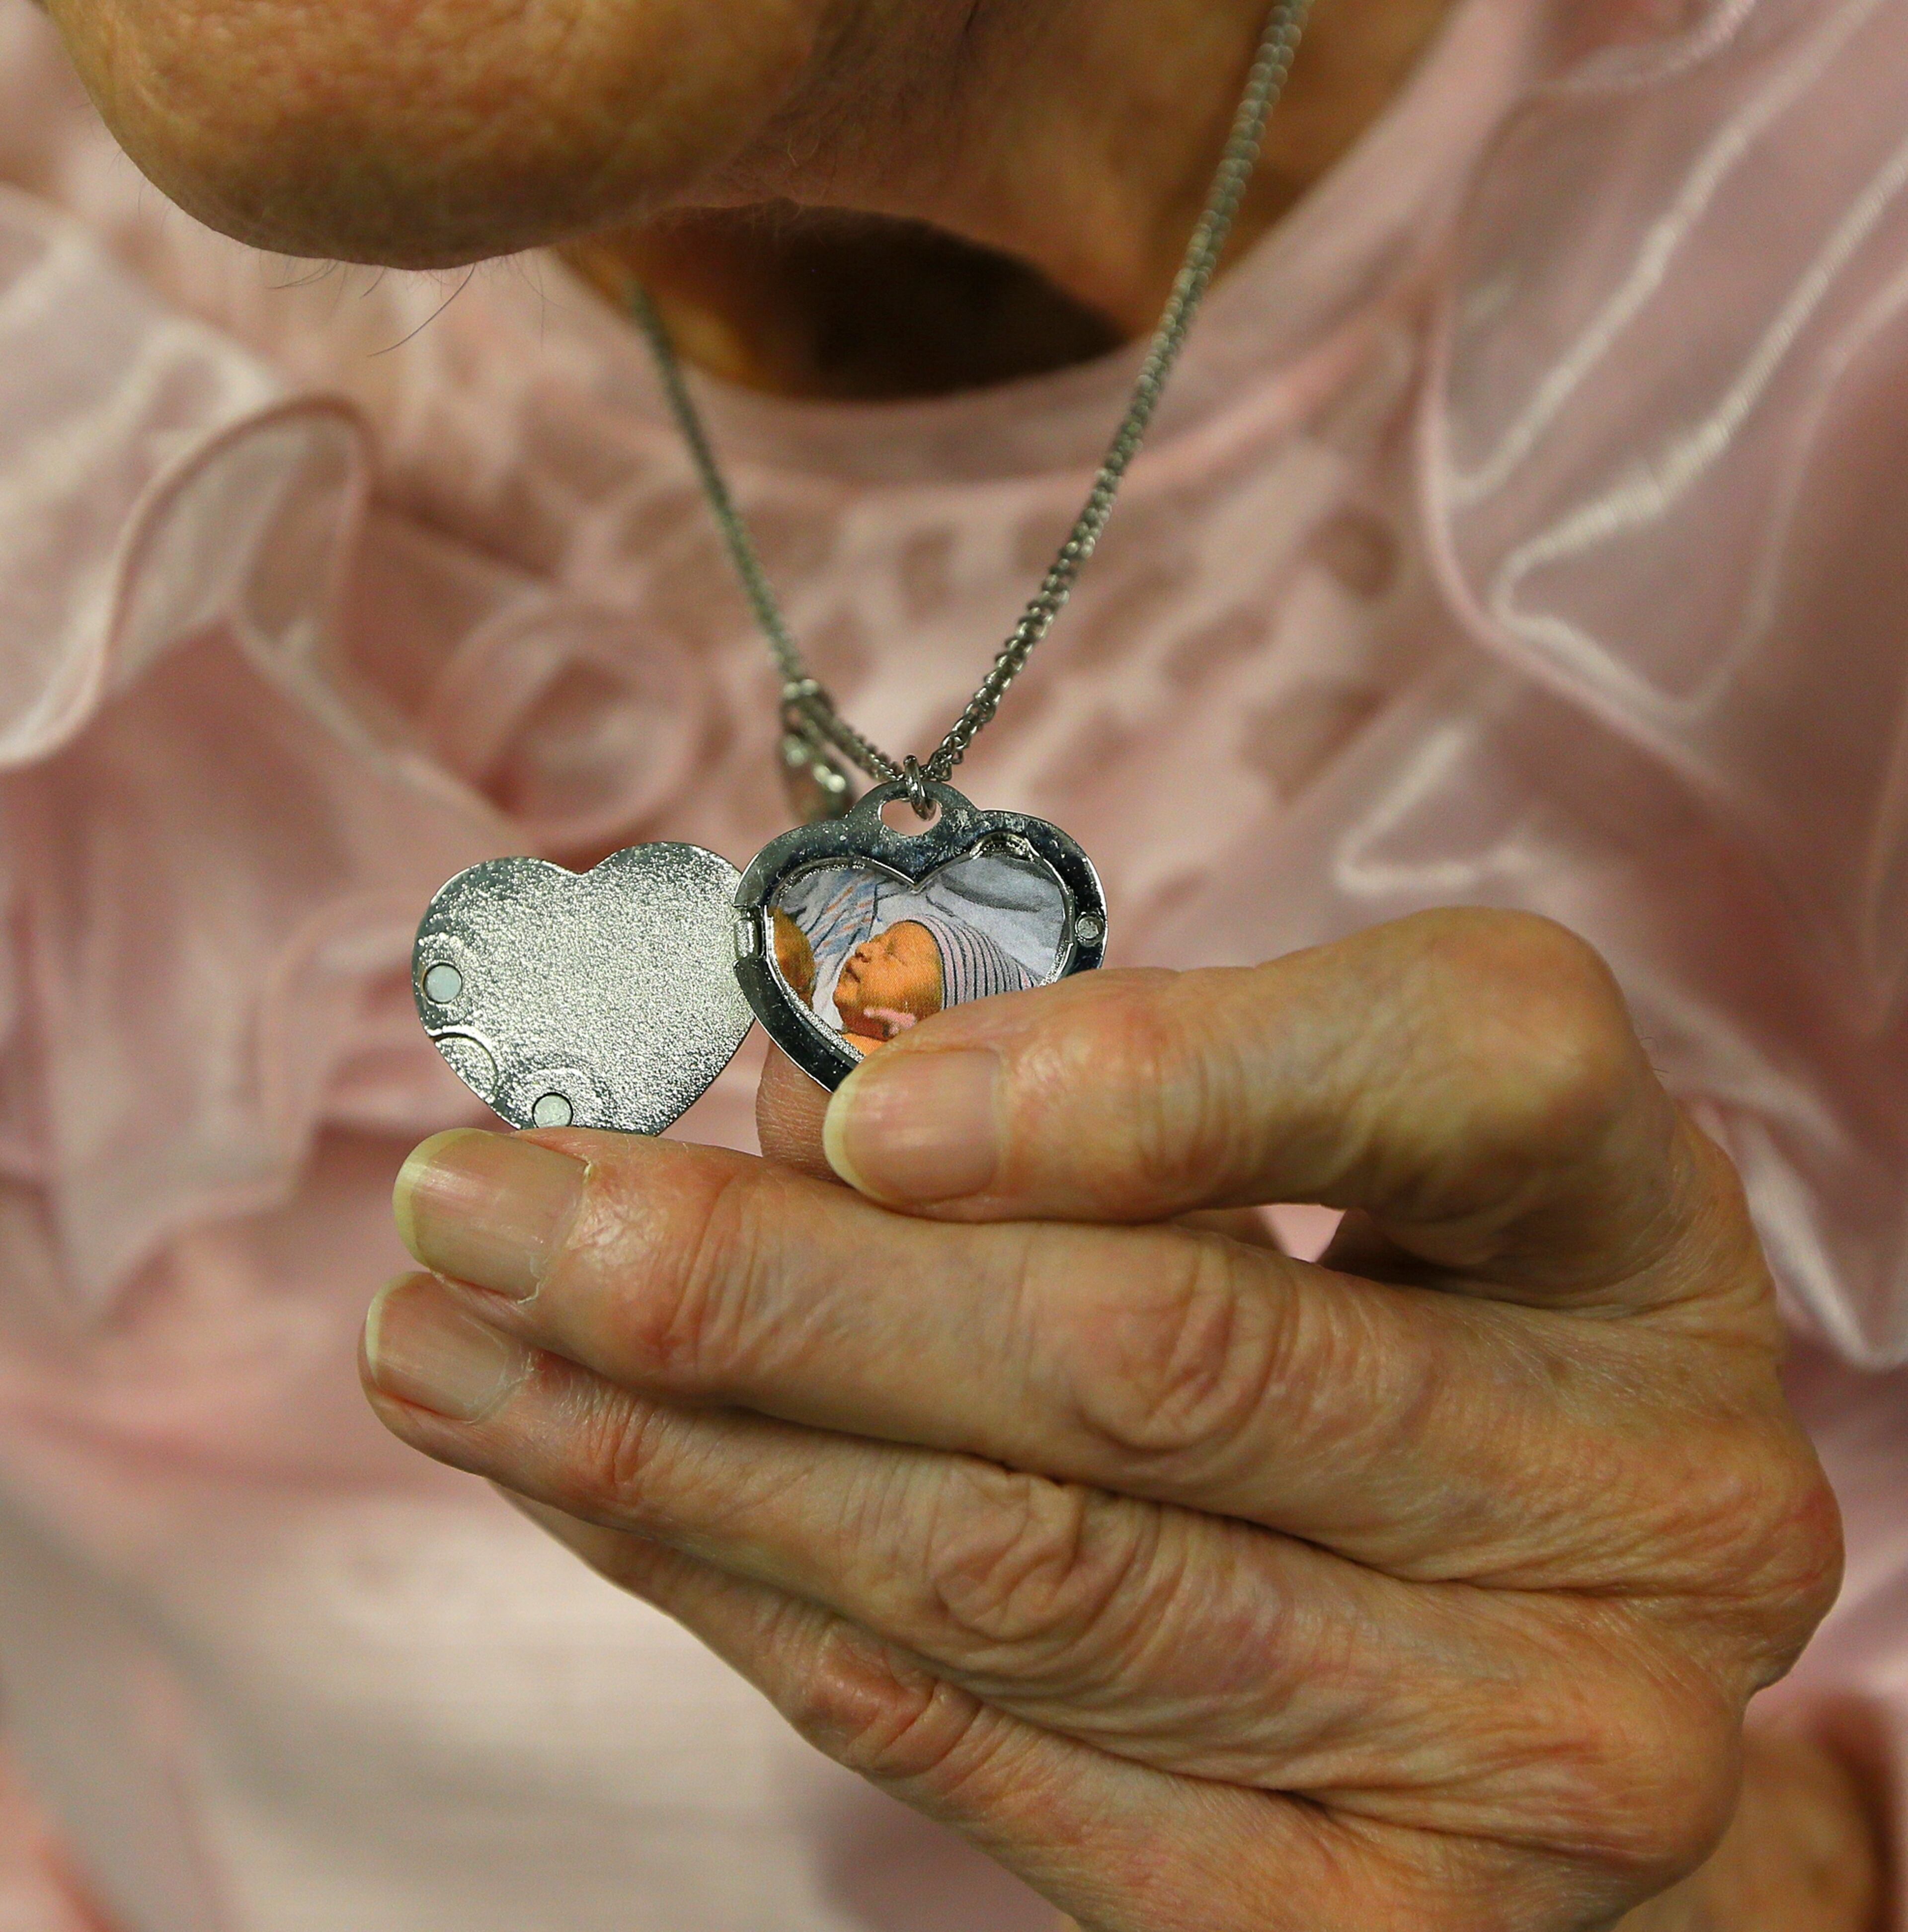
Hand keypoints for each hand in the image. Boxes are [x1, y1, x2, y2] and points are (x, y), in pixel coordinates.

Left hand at [365, 910, 1848, 1929]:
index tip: (842, 1095)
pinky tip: (596, 1495)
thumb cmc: (1448, 1302)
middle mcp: (1628, 1499)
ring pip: (1024, 1576)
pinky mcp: (1352, 1919)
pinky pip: (988, 1755)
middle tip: (482, 1202)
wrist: (1580, 1612)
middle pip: (1159, 1365)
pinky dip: (756, 1606)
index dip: (1140, 1076)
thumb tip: (807, 1107)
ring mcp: (1510, 1749)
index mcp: (1624, 1212)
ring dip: (686, 1456)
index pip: (1447, 1068)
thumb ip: (1117, 1075)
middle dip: (766, 1283)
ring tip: (453, 1349)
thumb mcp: (1345, 1121)